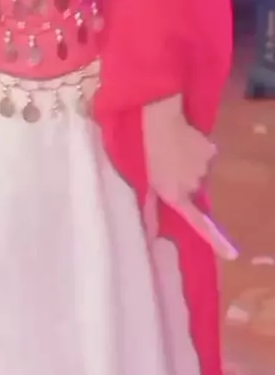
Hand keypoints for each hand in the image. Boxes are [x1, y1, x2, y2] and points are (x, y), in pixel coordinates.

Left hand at [142, 96, 237, 260]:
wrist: (159, 121)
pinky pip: (204, 154)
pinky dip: (196, 150)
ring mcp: (204, 167)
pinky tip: (183, 140)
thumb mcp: (143, 181)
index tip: (232, 254)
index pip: (197, 221)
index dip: (215, 239)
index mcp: (175, 195)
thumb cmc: (144, 152)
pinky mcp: (210, 150)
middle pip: (192, 190)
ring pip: (198, 171)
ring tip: (172, 150)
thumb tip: (151, 236)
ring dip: (188, 165)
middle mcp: (193, 186)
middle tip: (166, 168)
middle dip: (182, 182)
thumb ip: (148, 209)